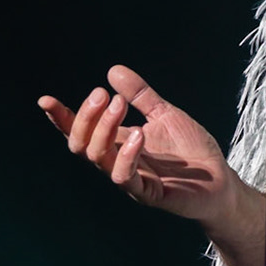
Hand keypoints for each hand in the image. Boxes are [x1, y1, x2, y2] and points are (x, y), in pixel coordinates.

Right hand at [38, 65, 239, 222]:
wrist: (220, 181)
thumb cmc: (191, 151)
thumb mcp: (165, 113)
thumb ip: (141, 95)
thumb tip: (113, 70)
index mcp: (116, 144)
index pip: (79, 132)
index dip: (61, 118)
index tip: (45, 99)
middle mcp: (116, 162)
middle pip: (80, 145)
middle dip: (85, 118)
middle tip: (104, 95)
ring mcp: (130, 180)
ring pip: (97, 159)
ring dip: (103, 128)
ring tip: (120, 104)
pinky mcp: (148, 194)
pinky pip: (125, 178)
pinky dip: (126, 155)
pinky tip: (138, 135)